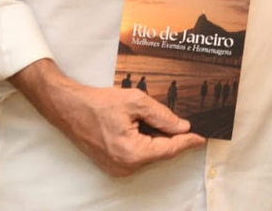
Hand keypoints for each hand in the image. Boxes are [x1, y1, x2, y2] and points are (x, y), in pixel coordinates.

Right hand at [10, 59, 205, 175]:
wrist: (69, 108)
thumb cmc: (99, 103)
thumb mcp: (135, 102)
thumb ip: (162, 116)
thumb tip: (182, 127)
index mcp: (132, 153)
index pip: (168, 149)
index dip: (187, 142)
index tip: (202, 138)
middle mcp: (125, 166)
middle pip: (160, 154)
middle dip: (175, 140)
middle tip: (190, 127)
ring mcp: (117, 169)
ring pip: (150, 156)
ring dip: (160, 141)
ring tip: (170, 125)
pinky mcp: (112, 165)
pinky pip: (138, 156)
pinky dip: (147, 144)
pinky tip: (151, 130)